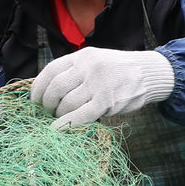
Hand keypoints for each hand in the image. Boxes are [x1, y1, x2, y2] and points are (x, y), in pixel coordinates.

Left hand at [31, 47, 174, 127]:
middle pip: (56, 88)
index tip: (35, 100)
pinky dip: (66, 124)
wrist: (149, 73)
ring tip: (61, 118)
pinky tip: (59, 129)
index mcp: (82, 56)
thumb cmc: (118, 71)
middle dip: (47, 104)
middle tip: (48, 112)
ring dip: (59, 115)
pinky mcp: (107, 101)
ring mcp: (98, 84)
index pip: (50, 70)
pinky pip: (81, 115)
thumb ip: (75, 72)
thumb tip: (48, 92)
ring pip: (67, 103)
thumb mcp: (95, 61)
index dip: (38, 88)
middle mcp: (88, 67)